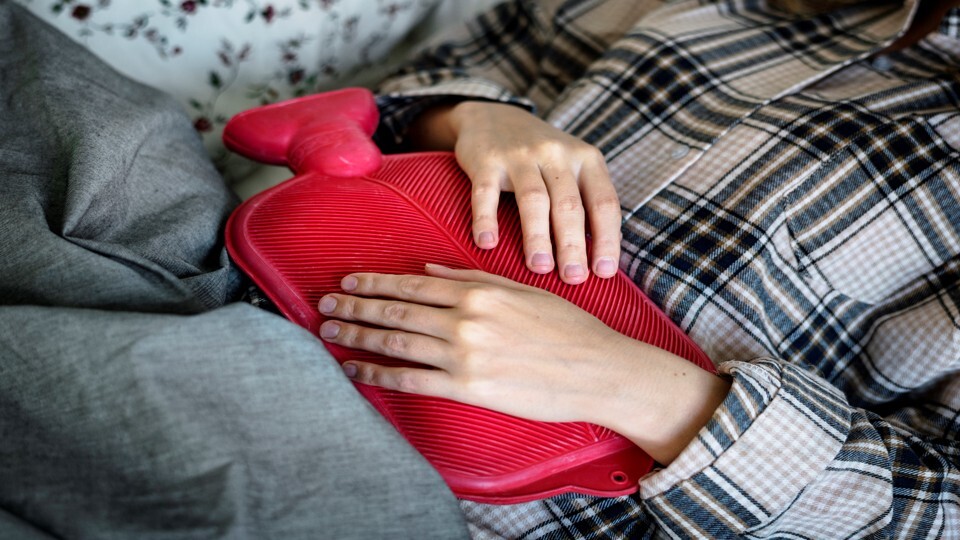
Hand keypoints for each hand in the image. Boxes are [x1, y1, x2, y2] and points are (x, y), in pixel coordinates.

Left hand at [318, 264, 729, 463]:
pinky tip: (357, 370)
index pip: (412, 284)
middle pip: (395, 312)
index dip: (375, 284)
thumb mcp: (522, 289)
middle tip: (324, 306)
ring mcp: (464, 355)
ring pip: (396, 343)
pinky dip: (378, 374)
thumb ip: (474, 277)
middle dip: (355, 308)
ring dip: (357, 337)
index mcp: (478, 291)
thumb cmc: (567, 328)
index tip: (349, 282)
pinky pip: (411, 380)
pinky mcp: (468, 388)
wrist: (599, 370)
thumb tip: (430, 268)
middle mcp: (465, 319)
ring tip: (329, 334)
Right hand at [406, 101, 620, 284]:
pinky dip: (486, 220)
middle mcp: (557, 154)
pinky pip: (486, 194)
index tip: (604, 273)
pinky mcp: (486, 160)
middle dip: (573, 245)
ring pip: (534, 200)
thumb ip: (587, 203)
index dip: (607, 239)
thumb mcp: (573, 167)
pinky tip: (487, 245)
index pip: (604, 202)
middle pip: (569, 205)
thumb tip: (601, 261)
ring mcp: (520, 156)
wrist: (493, 117)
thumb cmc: (541, 157)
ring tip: (539, 268)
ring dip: (537, 237)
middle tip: (573, 278)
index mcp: (586, 159)